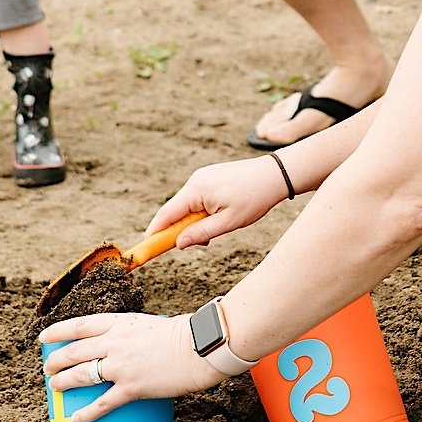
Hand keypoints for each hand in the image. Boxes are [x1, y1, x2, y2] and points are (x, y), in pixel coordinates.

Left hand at [39, 312, 224, 421]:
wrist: (201, 347)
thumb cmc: (182, 335)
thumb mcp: (148, 324)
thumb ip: (130, 334)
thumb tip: (119, 348)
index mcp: (120, 323)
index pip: (79, 325)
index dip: (58, 331)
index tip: (44, 337)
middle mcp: (115, 342)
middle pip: (75, 351)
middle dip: (56, 361)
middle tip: (48, 369)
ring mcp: (122, 365)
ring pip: (82, 374)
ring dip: (64, 382)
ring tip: (54, 387)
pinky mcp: (132, 387)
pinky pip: (103, 402)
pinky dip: (87, 412)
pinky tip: (77, 418)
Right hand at [146, 157, 292, 249]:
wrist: (275, 174)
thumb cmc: (255, 198)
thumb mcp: (228, 222)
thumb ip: (201, 233)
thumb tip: (178, 244)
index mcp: (197, 190)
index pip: (167, 214)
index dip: (155, 232)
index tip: (145, 247)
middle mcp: (195, 180)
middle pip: (175, 210)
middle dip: (181, 230)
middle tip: (196, 244)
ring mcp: (202, 176)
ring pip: (188, 205)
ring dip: (194, 221)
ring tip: (218, 228)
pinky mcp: (210, 176)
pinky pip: (197, 197)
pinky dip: (202, 211)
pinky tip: (220, 216)